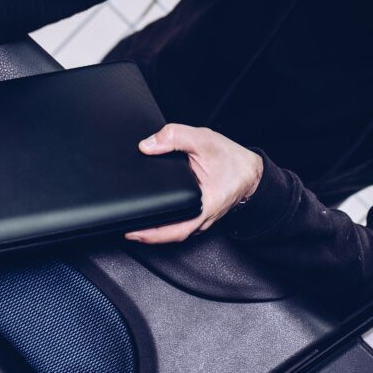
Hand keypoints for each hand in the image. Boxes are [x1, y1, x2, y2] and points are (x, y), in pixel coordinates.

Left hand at [126, 124, 262, 243]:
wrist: (250, 171)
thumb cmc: (232, 160)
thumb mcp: (203, 140)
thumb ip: (175, 137)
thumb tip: (147, 145)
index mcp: (205, 205)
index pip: (174, 226)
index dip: (151, 230)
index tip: (131, 229)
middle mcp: (202, 218)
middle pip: (169, 235)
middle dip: (145, 234)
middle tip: (122, 226)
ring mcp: (200, 219)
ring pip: (173, 232)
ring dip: (152, 230)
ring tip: (130, 222)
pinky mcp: (198, 214)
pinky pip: (178, 224)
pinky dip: (162, 223)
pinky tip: (149, 215)